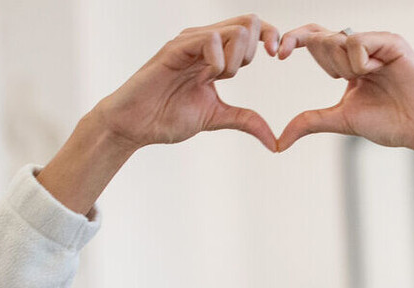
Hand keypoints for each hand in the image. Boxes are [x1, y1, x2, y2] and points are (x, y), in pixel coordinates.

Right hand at [92, 14, 279, 150]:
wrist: (134, 125)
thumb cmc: (166, 116)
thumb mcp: (216, 118)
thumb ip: (245, 120)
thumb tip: (274, 141)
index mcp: (214, 52)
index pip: (253, 29)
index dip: (272, 37)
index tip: (279, 56)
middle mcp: (203, 41)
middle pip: (249, 21)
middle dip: (254, 50)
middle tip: (234, 75)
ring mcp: (189, 43)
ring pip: (234, 29)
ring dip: (235, 59)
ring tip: (215, 78)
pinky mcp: (174, 49)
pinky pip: (210, 40)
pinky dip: (217, 62)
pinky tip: (204, 78)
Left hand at [273, 26, 413, 165]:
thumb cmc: (390, 123)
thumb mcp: (341, 119)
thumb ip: (310, 121)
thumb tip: (278, 142)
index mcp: (348, 63)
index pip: (315, 41)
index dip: (293, 41)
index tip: (276, 54)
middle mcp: (361, 48)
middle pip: (320, 38)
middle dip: (318, 57)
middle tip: (331, 72)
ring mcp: (377, 42)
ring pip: (337, 41)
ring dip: (344, 66)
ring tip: (370, 79)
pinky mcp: (391, 42)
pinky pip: (357, 42)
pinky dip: (359, 61)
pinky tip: (376, 72)